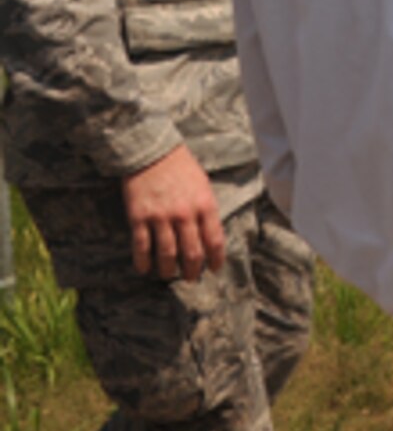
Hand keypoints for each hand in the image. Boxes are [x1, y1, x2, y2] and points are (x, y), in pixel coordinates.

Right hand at [121, 144, 225, 281]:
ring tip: (169, 276)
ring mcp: (161, 217)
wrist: (152, 152)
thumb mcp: (203, 185)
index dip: (216, 260)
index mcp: (205, 205)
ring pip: (167, 255)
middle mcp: (185, 214)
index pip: (215, 241)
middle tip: (191, 278)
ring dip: (168, 271)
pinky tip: (145, 270)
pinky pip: (142, 247)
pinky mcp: (139, 218)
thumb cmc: (181, 168)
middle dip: (193, 271)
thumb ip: (206, 209)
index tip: (214, 270)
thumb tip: (209, 235)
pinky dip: (143, 262)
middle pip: (192, 253)